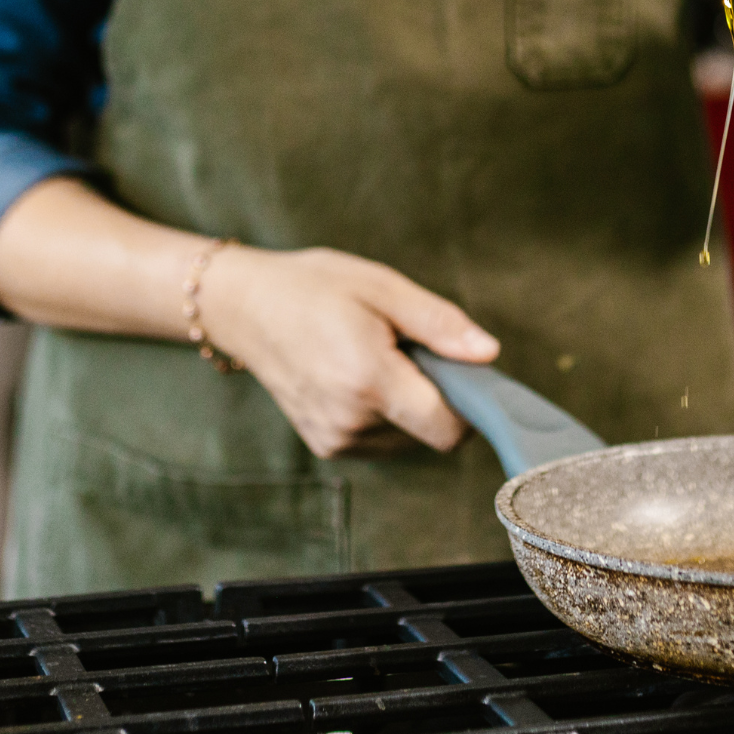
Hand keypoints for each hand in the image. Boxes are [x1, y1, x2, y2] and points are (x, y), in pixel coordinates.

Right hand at [199, 246, 498, 457]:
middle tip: (409, 348)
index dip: (471, 403)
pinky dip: (388, 412)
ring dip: (412, 404)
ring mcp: (335, 439)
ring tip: (379, 357)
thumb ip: (440, 325)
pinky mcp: (326, 445)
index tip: (464, 368)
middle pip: (432, 432)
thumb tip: (489, 353)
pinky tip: (361, 375)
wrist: (244, 308)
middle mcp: (351, 422)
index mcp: (368, 381)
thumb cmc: (315, 288)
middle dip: (438, 394)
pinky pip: (382, 439)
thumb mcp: (383, 288)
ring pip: (410, 438)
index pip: (448, 428)